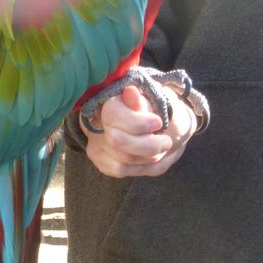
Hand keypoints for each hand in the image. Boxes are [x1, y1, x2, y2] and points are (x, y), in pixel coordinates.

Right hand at [81, 84, 196, 177]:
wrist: (164, 126)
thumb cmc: (160, 110)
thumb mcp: (159, 101)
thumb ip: (144, 101)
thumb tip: (130, 91)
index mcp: (110, 100)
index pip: (112, 115)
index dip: (136, 122)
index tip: (158, 123)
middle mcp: (96, 121)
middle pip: (117, 141)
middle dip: (147, 145)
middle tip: (166, 142)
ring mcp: (96, 142)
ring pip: (121, 160)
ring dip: (148, 158)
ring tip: (161, 148)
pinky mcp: (101, 160)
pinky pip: (121, 171)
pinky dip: (142, 167)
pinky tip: (152, 158)